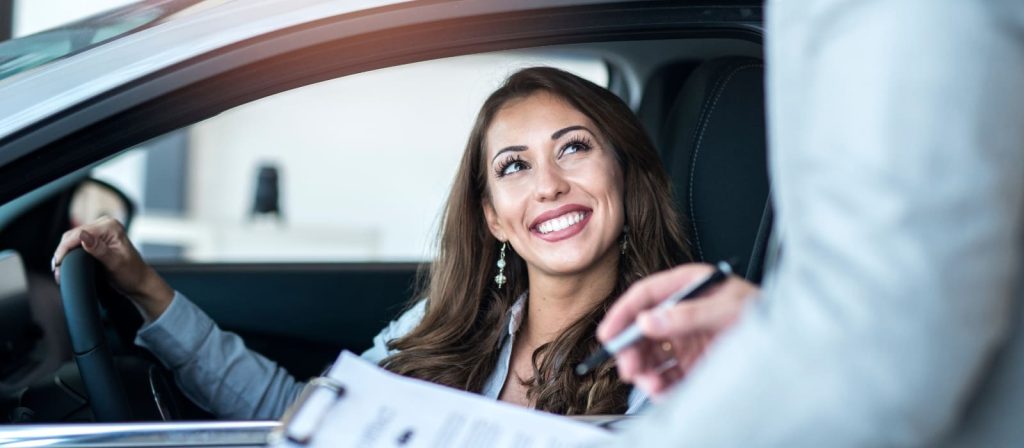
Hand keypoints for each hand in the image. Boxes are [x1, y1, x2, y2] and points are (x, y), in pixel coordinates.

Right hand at [52, 216, 172, 321]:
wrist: (139, 281)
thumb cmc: (131, 273)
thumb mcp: (115, 263)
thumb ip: (99, 249)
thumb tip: (83, 236)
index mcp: (111, 226)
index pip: (79, 233)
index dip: (65, 248)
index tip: (57, 263)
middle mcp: (105, 224)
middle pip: (73, 235)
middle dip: (62, 252)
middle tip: (56, 270)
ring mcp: (100, 231)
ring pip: (72, 239)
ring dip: (64, 253)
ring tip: (58, 269)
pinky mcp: (96, 239)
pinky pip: (77, 243)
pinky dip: (70, 253)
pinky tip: (65, 264)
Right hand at [597, 263, 758, 397]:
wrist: (795, 347)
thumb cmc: (767, 315)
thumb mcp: (729, 310)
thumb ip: (688, 315)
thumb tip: (649, 321)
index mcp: (687, 287)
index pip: (645, 296)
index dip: (623, 314)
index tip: (609, 334)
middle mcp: (682, 313)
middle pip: (642, 329)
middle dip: (631, 350)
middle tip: (630, 368)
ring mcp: (686, 340)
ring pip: (651, 355)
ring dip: (644, 371)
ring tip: (651, 384)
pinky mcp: (693, 365)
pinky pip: (667, 377)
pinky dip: (660, 387)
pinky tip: (662, 391)